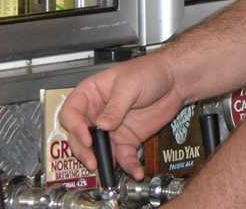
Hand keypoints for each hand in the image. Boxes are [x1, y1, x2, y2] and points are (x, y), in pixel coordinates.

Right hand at [57, 53, 185, 179]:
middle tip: (92, 161)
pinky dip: (128, 166)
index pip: (71, 113)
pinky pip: (124, 157)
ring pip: (99, 150)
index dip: (74, 127)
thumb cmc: (149, 71)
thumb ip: (115, 107)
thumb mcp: (129, 85)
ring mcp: (111, 129)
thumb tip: (101, 125)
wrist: (175, 80)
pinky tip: (135, 171)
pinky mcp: (127, 139)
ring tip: (107, 172)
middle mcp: (97, 113)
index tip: (86, 138)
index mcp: (91, 94)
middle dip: (83, 150)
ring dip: (102, 162)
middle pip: (79, 136)